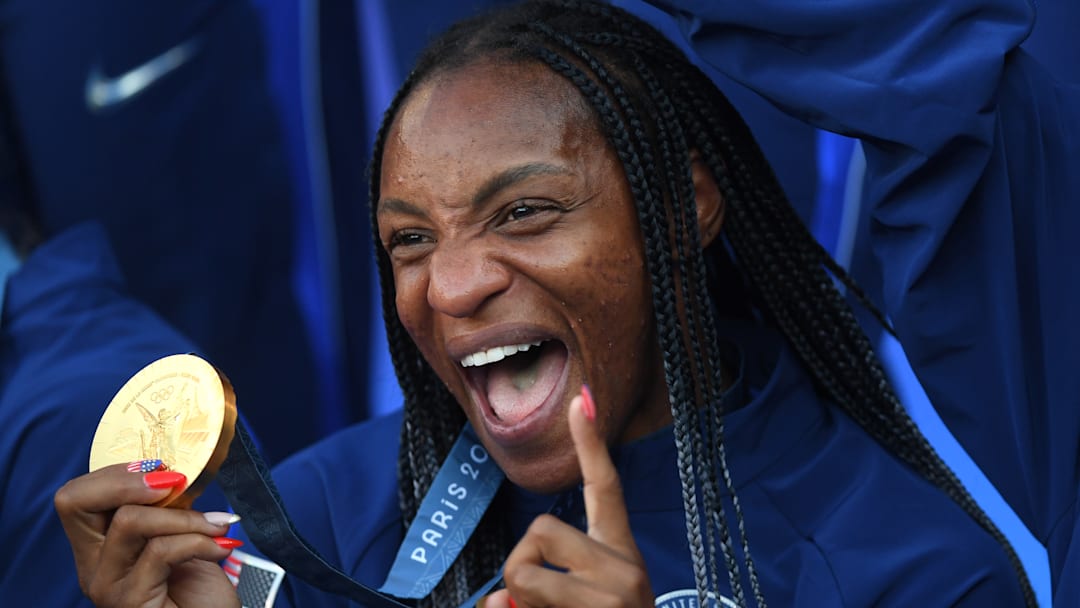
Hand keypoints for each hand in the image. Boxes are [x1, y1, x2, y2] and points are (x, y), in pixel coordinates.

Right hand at [54, 462, 241, 607]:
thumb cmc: (201, 591)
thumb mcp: (179, 536)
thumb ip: (165, 508)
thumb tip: (172, 471)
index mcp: (99, 546)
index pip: (76, 496)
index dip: (115, 474)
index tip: (163, 471)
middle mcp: (92, 566)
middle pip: (77, 502)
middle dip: (130, 481)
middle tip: (177, 482)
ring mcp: (107, 586)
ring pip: (129, 520)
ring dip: (184, 517)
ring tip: (217, 526)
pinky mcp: (129, 601)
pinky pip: (160, 551)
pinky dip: (200, 541)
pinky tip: (221, 547)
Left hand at [482, 387, 652, 607]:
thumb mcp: (585, 604)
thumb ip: (538, 592)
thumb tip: (493, 604)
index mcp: (621, 556)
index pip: (605, 490)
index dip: (591, 444)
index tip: (580, 397)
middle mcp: (625, 570)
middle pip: (539, 532)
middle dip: (518, 567)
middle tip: (534, 603)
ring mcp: (614, 598)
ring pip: (523, 575)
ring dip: (515, 603)